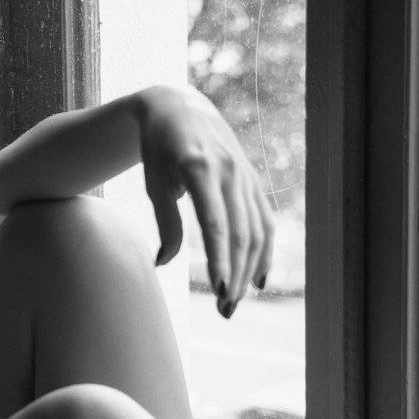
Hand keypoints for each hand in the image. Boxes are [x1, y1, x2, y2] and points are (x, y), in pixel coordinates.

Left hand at [136, 85, 274, 316]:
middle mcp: (230, 171)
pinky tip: (259, 280)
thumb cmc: (158, 150)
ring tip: (234, 302)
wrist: (180, 108)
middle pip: (240, 233)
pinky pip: (265, 221)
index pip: (215, 222)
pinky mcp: (254, 181)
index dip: (220, 258)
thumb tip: (164, 262)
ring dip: (249, 271)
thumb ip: (165, 222)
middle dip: (236, 274)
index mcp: (200, 168)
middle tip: (225, 309)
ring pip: (256, 231)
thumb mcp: (153, 183)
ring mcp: (246, 176)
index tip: (219, 288)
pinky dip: (265, 252)